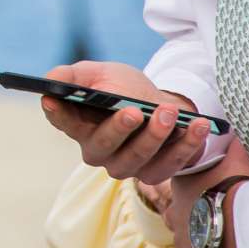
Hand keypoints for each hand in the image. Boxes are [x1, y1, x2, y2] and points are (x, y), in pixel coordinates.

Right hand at [37, 61, 210, 185]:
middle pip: (103, 146)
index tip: (54, 100)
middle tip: (135, 111)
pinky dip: (187, 145)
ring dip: (155, 135)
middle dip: (119, 129)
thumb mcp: (99, 74)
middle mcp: (97, 151)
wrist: (160, 103)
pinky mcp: (155, 173)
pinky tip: (198, 126)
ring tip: (170, 112)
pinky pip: (171, 165)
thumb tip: (50, 81)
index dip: (57, 113)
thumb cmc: (124, 88)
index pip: (62, 121)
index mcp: (78, 125)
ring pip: (137, 158)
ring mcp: (126, 166)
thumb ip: (73, 76)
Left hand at [164, 139, 248, 247]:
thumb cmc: (236, 187)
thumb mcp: (234, 158)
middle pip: (183, 217)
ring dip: (207, 242)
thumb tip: (230, 132)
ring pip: (191, 243)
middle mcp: (174, 214)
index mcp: (179, 188)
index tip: (216, 197)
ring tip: (229, 241)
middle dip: (200, 219)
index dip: (199, 194)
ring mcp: (184, 242)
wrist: (242, 222)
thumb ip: (229, 146)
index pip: (181, 190)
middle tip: (223, 220)